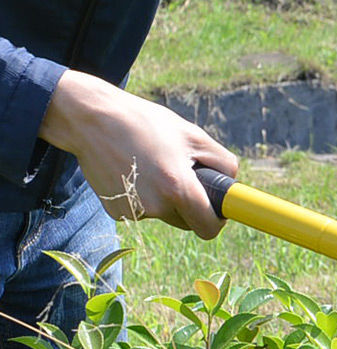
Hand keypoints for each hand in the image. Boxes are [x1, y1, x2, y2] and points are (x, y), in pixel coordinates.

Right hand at [39, 70, 238, 238]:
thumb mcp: (193, 135)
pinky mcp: (116, 211)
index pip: (208, 228)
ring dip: (166, 198)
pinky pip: (143, 210)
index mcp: (177, 188)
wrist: (93, 120)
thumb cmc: (147, 124)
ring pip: (164, 214)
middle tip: (181, 174)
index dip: (216, 221)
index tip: (218, 212)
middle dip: (190, 205)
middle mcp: (155, 206)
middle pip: (187, 221)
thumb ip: (223, 162)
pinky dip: (144, 195)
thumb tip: (231, 185)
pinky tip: (133, 170)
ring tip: (153, 164)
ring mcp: (133, 211)